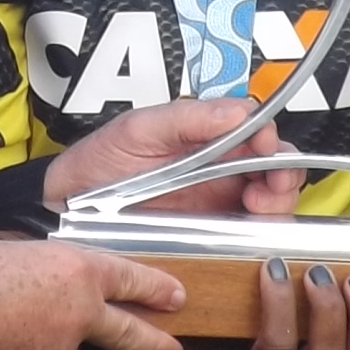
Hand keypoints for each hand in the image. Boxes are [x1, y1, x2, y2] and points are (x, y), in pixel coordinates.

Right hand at [0, 238, 185, 349]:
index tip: (177, 297)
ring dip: (62, 339)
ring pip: (72, 346)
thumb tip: (43, 278)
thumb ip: (42, 266)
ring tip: (24, 322)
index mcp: (76, 270)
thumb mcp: (13, 250)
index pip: (129, 277)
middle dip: (155, 345)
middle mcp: (79, 312)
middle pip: (130, 332)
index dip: (155, 287)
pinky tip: (1, 340)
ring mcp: (59, 349)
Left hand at [43, 95, 302, 219]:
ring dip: (277, 205)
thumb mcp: (140, 129)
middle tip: (268, 188)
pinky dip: (261, 236)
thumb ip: (189, 118)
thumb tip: (240, 112)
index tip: (265, 149)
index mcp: (208, 137)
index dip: (271, 140)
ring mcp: (217, 204)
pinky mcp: (210, 237)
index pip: (259, 132)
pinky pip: (248, 236)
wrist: (66, 206)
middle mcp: (220, 169)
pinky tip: (249, 233)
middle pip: (275, 170)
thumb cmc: (99, 162)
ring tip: (257, 208)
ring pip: (270, 204)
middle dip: (283, 176)